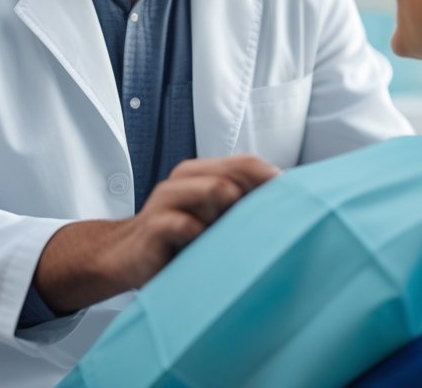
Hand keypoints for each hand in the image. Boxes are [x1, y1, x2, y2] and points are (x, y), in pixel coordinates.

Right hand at [33, 154, 278, 314]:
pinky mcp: (153, 226)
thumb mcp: (208, 217)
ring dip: (231, 217)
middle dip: (258, 198)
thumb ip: (236, 205)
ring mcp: (167, 201)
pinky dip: (200, 236)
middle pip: (236, 174)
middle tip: (274, 224)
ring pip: (217, 191)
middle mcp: (184, 180)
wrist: (121, 256)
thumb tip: (290, 205)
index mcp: (201, 174)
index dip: (274, 179)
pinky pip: (185, 224)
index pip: (246, 164)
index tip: (299, 202)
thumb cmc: (175, 238)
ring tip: (232, 241)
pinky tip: (205, 252)